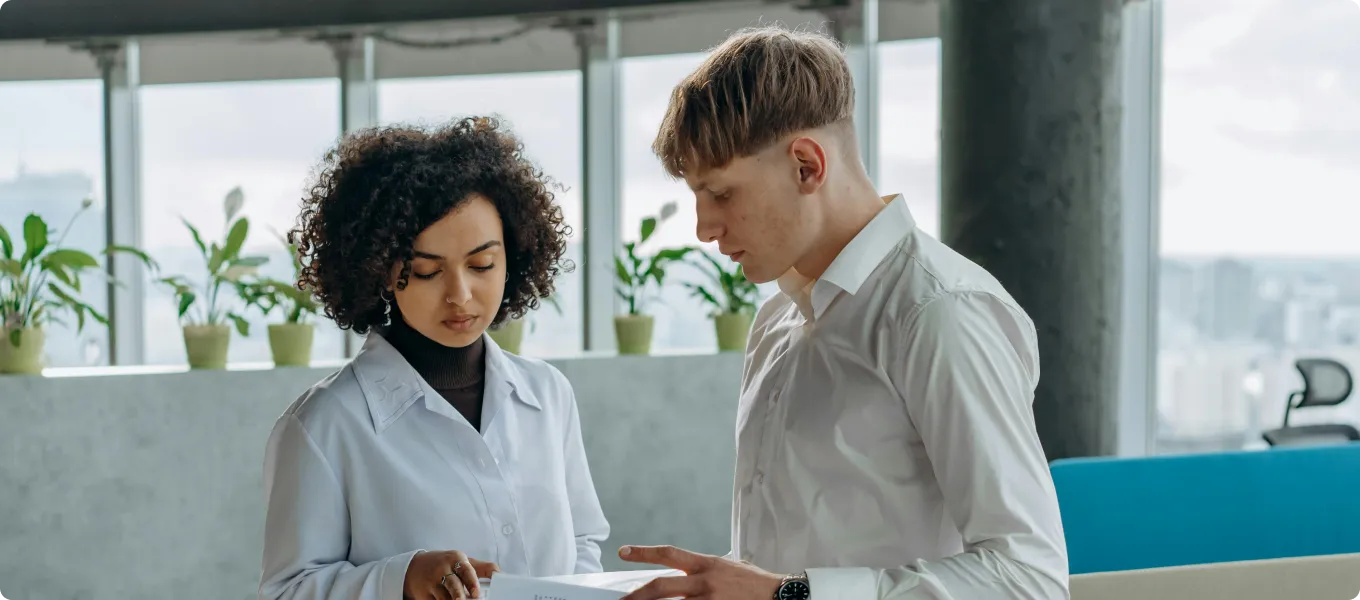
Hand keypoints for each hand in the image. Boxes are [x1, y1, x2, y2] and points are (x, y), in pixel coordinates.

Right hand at [403, 550, 499, 599]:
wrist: (415, 567)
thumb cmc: (445, 564)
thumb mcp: (463, 562)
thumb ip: (483, 568)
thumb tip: (501, 574)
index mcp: (455, 559)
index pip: (465, 570)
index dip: (471, 582)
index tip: (476, 593)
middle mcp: (442, 570)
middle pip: (453, 585)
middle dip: (459, 594)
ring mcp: (432, 583)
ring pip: (445, 597)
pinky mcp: (423, 595)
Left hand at [618, 545, 783, 599]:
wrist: (780, 596)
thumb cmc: (753, 583)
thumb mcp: (727, 567)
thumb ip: (703, 570)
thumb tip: (682, 574)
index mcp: (706, 564)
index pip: (669, 554)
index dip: (643, 552)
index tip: (623, 551)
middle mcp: (704, 582)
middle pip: (660, 587)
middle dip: (636, 596)